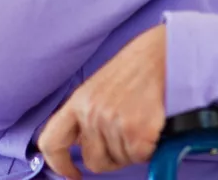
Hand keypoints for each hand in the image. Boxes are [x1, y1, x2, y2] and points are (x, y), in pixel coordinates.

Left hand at [38, 25, 166, 178]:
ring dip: (133, 149)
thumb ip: (90, 111)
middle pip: (94, 161)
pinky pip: (141, 156)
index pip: (52, 142)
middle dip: (111, 157)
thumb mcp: (103, 84)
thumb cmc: (139, 64)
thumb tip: (84, 142)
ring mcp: (113, 122)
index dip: (59, 164)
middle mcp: (92, 112)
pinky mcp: (137, 131)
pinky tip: (153, 125)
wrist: (166, 51)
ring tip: (143, 120)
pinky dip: (150, 147)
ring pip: (120, 160)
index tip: (72, 174)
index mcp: (80, 99)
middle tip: (128, 138)